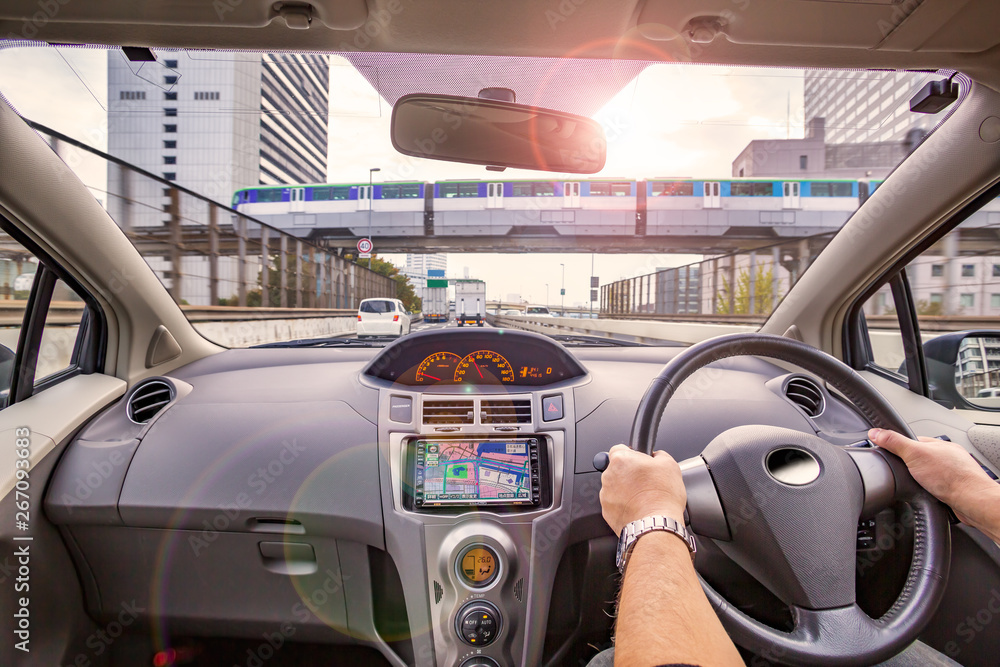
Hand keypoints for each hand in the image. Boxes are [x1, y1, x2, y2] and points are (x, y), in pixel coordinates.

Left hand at [599, 444, 686, 534]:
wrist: (656, 526)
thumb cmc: (662, 497)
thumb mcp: (670, 464)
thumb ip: (658, 454)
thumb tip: (655, 456)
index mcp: (621, 460)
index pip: (619, 449)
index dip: (632, 454)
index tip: (639, 462)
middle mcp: (609, 476)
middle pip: (616, 469)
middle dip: (629, 474)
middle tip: (645, 482)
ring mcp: (606, 495)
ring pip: (615, 488)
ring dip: (626, 490)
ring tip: (643, 497)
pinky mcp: (607, 512)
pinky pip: (614, 504)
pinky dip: (624, 506)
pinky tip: (638, 508)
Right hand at [868, 428, 997, 526]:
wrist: (972, 501)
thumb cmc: (951, 477)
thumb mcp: (914, 455)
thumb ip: (894, 442)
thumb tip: (876, 432)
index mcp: (939, 445)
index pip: (912, 441)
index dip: (899, 448)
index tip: (889, 453)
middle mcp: (947, 458)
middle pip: (919, 460)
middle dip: (910, 468)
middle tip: (905, 474)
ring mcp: (952, 474)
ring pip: (928, 475)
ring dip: (921, 482)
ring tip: (917, 485)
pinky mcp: (954, 490)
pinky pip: (935, 488)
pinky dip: (929, 492)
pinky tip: (927, 494)